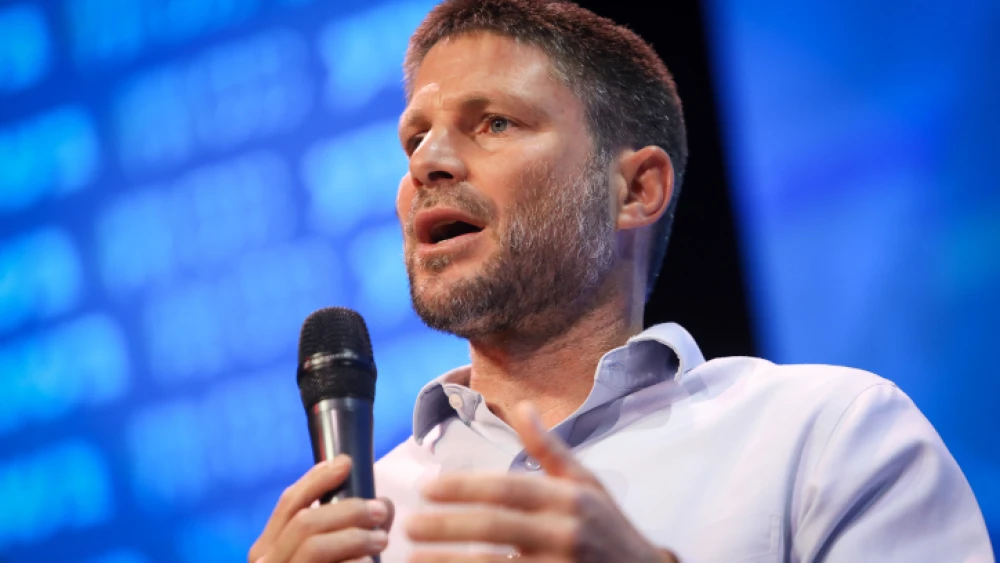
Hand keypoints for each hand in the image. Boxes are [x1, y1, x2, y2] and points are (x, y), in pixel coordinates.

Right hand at [249, 455, 394, 562]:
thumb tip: (384, 505)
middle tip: (381, 510)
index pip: (289, 503)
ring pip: (312, 546)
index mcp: (268, 550)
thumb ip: (348, 532)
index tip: (346, 463)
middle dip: (347, 509)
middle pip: (305, 521)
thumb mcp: (327, 556)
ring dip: (353, 536)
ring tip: (381, 541)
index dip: (317, 478)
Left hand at [406, 403, 677, 562]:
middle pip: (496, 527)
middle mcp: (566, 534)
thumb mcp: (587, 485)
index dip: (464, 487)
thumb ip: (549, 450)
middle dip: (447, 525)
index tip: (426, 488)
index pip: (508, 489)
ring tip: (414, 558)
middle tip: (408, 525)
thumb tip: (521, 406)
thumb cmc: (609, 529)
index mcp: (570, 500)